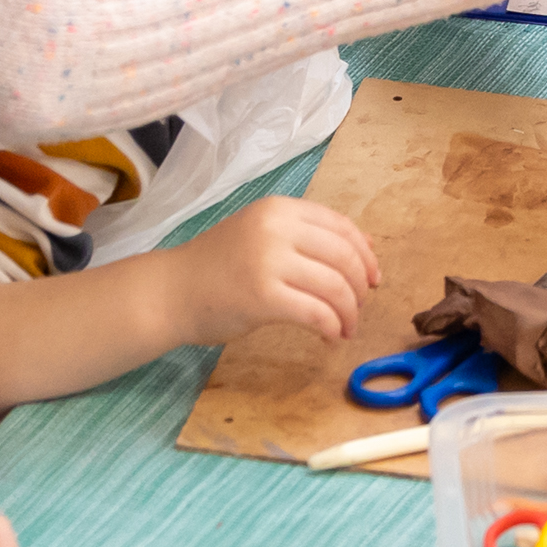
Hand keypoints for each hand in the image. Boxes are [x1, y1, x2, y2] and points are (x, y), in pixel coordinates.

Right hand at [169, 197, 382, 346]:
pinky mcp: (262, 297)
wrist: (172, 291)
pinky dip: (332, 328)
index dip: (366, 255)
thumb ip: (307, 236)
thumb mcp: (262, 235)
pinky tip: (330, 337)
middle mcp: (276, 228)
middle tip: (359, 309)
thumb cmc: (217, 267)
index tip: (374, 279)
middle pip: (344, 257)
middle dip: (361, 288)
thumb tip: (366, 246)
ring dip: (349, 313)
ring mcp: (268, 261)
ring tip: (345, 328)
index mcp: (279, 209)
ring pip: (335, 287)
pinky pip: (316, 313)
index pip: (342, 227)